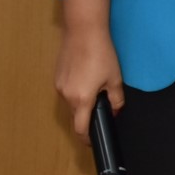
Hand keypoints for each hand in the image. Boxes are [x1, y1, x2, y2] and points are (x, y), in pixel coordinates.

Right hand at [54, 0, 122, 138]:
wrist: (83, 31)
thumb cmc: (101, 54)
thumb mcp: (115, 78)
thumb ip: (116, 99)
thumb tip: (116, 110)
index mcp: (82, 99)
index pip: (80, 128)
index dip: (86, 139)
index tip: (92, 143)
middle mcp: (67, 96)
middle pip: (76, 116)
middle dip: (87, 117)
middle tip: (101, 109)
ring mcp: (59, 87)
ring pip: (71, 103)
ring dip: (81, 102)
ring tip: (95, 87)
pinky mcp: (57, 77)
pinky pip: (67, 91)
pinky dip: (76, 91)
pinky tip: (86, 78)